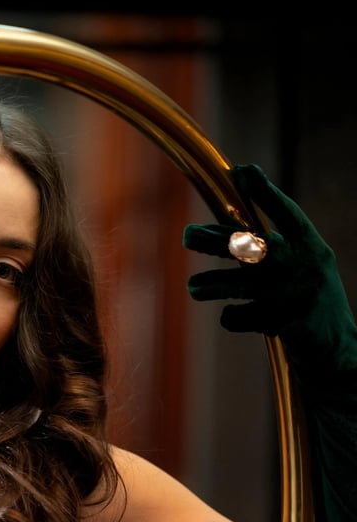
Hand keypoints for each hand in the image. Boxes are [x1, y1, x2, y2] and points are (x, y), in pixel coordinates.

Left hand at [184, 164, 356, 382]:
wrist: (335, 351)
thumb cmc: (310, 303)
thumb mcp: (306, 268)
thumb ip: (276, 249)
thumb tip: (225, 232)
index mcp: (313, 247)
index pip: (287, 213)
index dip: (265, 192)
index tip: (242, 170)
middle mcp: (304, 266)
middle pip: (252, 245)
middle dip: (215, 240)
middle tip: (186, 236)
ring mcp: (293, 295)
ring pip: (239, 283)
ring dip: (211, 284)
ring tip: (193, 287)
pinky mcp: (283, 323)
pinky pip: (241, 317)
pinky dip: (231, 317)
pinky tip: (230, 316)